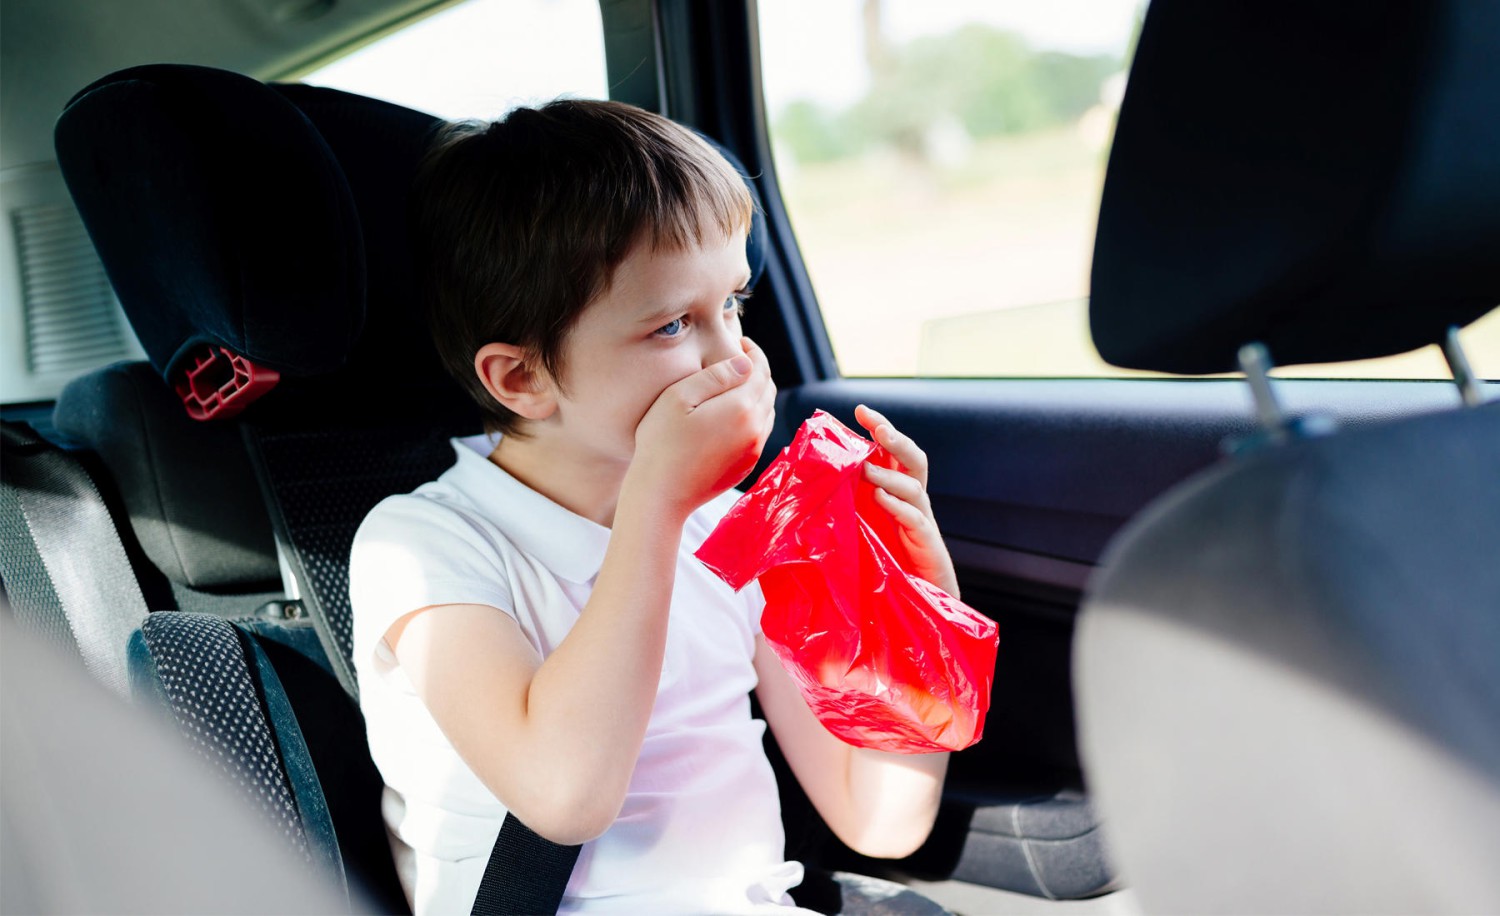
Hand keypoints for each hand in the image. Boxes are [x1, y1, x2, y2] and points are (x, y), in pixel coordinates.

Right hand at [630, 337, 776, 517]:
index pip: (760, 369)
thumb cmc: (662, 442)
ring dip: (758, 392)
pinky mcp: (747, 465)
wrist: (661, 494)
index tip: (741, 342)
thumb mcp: (679, 397)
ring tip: (737, 383)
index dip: (753, 352)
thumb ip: (716, 377)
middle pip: (768, 388)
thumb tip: (745, 363)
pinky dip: (754, 415)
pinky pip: (760, 432)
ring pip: (767, 411)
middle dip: (757, 370)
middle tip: (738, 359)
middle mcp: (755, 428)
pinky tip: (734, 413)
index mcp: (742, 407)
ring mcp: (754, 449)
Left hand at [855, 404, 960, 598]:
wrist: (919, 601)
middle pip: (913, 460)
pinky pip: (916, 519)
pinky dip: (898, 507)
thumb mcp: (861, 529)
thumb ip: (846, 506)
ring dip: (889, 475)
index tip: (860, 410)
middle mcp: (913, 503)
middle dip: (895, 440)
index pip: (893, 454)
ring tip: (865, 469)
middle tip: (877, 427)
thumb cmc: (886, 566)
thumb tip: (808, 485)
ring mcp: (922, 522)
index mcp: (897, 495)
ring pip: (913, 487)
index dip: (881, 429)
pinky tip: (881, 499)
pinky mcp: (927, 544)